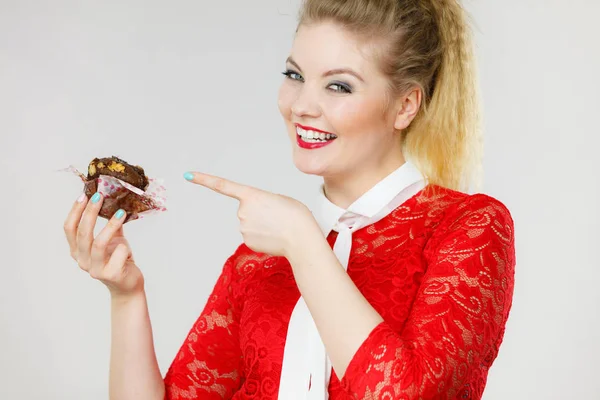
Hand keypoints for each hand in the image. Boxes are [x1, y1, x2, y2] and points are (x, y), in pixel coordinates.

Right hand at [64, 193, 143, 298]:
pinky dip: (124, 247)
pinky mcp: (110, 274)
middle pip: (82, 233)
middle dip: (90, 212)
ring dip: (110, 226)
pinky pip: (117, 254)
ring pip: (98, 243)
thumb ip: (110, 224)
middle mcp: (82, 260)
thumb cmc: (119, 260)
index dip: (75, 211)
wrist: (128, 284)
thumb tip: (114, 201)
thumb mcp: (113, 239)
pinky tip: (127, 248)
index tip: (84, 195)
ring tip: (121, 213)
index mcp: (78, 250)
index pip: (70, 228)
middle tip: (100, 197)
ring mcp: (95, 269)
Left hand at [185, 172, 319, 257]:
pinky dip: (263, 236)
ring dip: (262, 225)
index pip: (222, 185)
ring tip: (277, 226)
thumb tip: (256, 216)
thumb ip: (263, 203)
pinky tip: (274, 236)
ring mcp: (243, 227)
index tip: (189, 175)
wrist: (301, 238)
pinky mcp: (247, 242)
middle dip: (259, 212)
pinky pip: (252, 235)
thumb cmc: (296, 216)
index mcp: (251, 195)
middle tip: (276, 216)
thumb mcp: (280, 199)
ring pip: (250, 223)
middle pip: (246, 209)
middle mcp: (242, 211)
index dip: (204, 179)